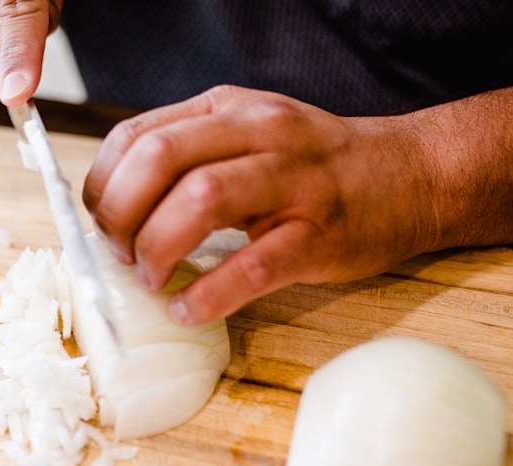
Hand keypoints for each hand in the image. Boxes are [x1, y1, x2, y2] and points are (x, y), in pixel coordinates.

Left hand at [83, 85, 438, 323]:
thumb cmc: (315, 166)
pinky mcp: (318, 236)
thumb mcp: (246, 136)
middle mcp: (257, 133)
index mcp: (226, 110)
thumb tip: (114, 207)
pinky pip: (251, 266)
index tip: (99, 224)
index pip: (135, 135)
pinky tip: (187, 308)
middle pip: (158, 159)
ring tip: (152, 279)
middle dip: (120, 215)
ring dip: (157, 248)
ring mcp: (292, 182)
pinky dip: (208, 294)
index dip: (102, 185)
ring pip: (200, 200)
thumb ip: (187, 158)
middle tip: (120, 255)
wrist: (412, 176)